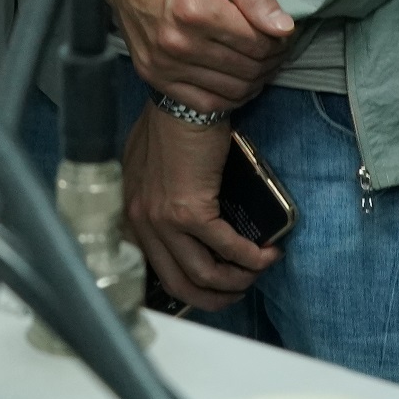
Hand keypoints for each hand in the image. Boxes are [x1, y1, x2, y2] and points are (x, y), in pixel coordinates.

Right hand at [104, 0, 294, 111]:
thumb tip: (284, 29)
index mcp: (196, 10)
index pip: (257, 43)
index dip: (279, 41)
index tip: (282, 32)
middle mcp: (178, 43)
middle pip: (247, 69)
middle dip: (271, 60)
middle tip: (275, 46)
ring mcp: (163, 64)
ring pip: (232, 91)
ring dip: (255, 80)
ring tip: (259, 61)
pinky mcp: (153, 76)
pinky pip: (205, 104)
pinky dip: (229, 98)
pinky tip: (236, 79)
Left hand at [122, 104, 276, 310]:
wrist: (182, 101)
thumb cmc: (170, 124)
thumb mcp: (152, 168)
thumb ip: (158, 197)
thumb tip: (185, 226)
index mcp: (131, 214)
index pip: (154, 270)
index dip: (188, 287)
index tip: (213, 287)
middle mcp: (141, 223)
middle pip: (179, 285)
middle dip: (215, 297)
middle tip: (239, 288)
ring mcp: (162, 221)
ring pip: (204, 276)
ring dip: (238, 280)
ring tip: (258, 267)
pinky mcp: (189, 212)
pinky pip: (226, 249)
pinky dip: (251, 257)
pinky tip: (266, 253)